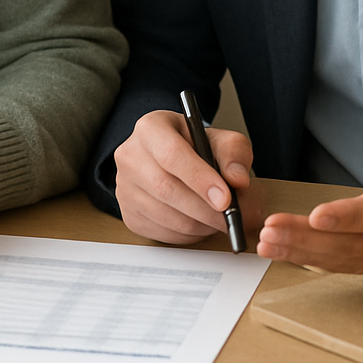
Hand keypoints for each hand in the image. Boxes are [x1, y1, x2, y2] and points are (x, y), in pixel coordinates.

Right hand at [114, 109, 254, 244]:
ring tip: (220, 219)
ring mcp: (125, 187)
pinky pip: (162, 233)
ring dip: (200, 225)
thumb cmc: (196, 147)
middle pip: (166, 189)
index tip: (226, 199)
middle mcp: (130, 155)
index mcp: (151, 128)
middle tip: (232, 218)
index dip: (199, 179)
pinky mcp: (129, 214)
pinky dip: (188, 235)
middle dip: (205, 210)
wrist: (175, 160)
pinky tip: (200, 222)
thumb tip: (237, 179)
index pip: (171, 154)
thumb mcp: (220, 140)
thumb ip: (233, 154)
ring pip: (166, 216)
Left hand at [257, 47, 362, 273]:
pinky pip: (343, 263)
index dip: (351, 216)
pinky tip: (280, 251)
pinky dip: (311, 260)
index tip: (317, 215)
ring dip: (302, 252)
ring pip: (343, 257)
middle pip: (353, 241)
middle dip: (309, 239)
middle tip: (268, 231)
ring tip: (264, 242)